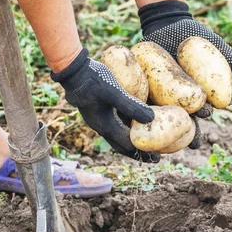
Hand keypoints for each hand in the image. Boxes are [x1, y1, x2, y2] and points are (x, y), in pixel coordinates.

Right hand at [51, 48, 160, 162]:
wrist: (73, 72)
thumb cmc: (93, 81)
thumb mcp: (114, 93)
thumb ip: (131, 106)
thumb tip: (151, 119)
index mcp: (106, 127)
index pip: (128, 145)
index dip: (144, 152)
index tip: (158, 156)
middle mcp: (102, 127)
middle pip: (122, 146)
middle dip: (138, 153)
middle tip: (154, 158)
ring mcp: (99, 120)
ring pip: (118, 137)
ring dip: (132, 142)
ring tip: (146, 145)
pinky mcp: (98, 111)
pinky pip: (115, 126)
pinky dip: (126, 130)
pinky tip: (133, 124)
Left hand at [138, 0, 231, 148]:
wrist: (166, 25)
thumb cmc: (193, 36)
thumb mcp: (211, 44)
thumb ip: (225, 56)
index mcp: (197, 94)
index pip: (202, 107)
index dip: (204, 112)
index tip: (205, 113)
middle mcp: (178, 100)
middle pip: (182, 118)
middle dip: (184, 129)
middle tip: (179, 131)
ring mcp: (160, 98)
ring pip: (161, 117)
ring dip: (160, 130)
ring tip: (160, 139)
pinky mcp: (142, 92)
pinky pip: (140, 103)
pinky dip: (138, 112)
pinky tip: (136, 120)